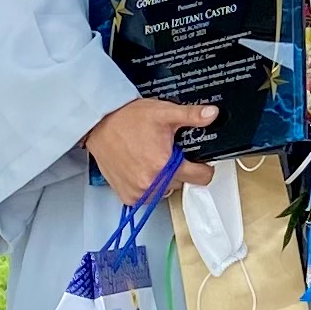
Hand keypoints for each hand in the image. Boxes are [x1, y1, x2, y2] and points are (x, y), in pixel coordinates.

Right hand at [83, 99, 216, 201]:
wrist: (98, 124)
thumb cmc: (127, 119)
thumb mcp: (164, 113)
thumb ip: (191, 116)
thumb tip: (212, 114)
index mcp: (165, 166)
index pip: (200, 177)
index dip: (204, 168)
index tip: (200, 162)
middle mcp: (151, 184)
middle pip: (182, 183)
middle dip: (180, 169)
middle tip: (169, 153)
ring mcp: (138, 192)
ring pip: (165, 190)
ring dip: (164, 178)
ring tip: (153, 159)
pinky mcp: (127, 196)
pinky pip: (147, 197)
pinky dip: (147, 185)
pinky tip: (141, 168)